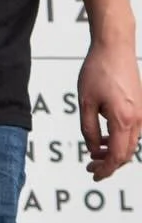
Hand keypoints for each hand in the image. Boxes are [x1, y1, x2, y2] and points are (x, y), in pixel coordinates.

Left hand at [78, 38, 141, 180]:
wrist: (115, 48)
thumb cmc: (98, 71)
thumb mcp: (85, 101)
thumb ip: (88, 128)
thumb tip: (93, 148)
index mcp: (124, 120)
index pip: (118, 156)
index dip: (106, 169)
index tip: (93, 175)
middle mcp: (139, 120)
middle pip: (127, 153)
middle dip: (109, 163)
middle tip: (90, 167)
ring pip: (131, 143)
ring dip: (114, 151)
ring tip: (95, 153)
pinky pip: (132, 131)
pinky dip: (120, 139)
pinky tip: (105, 139)